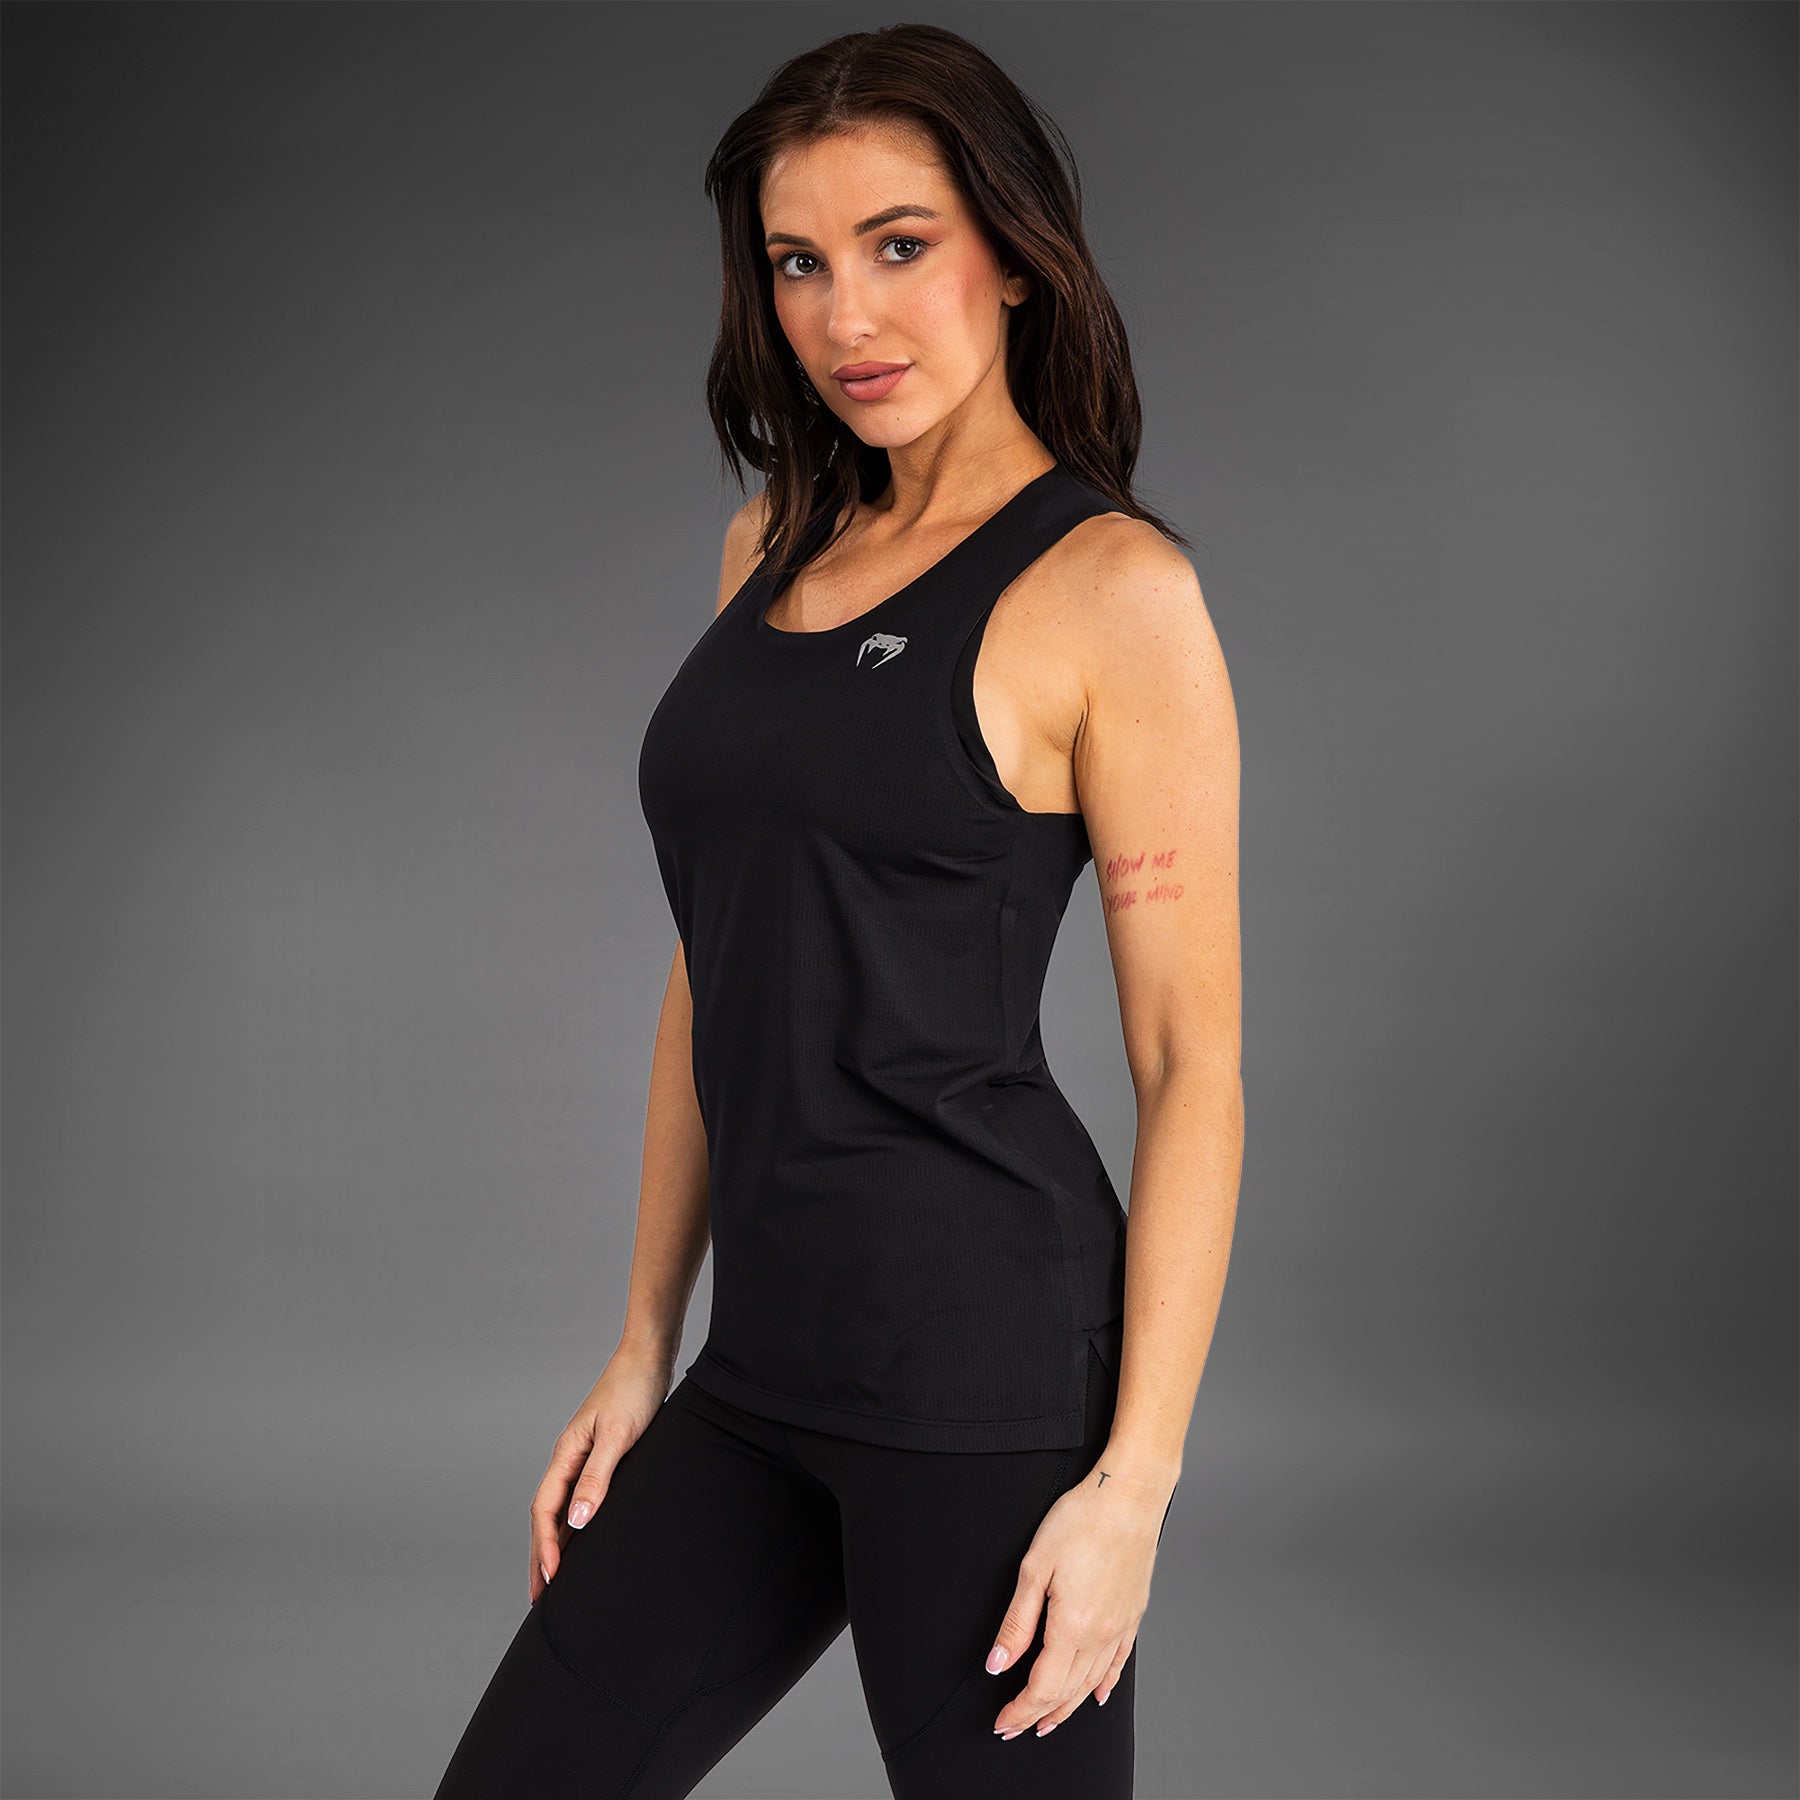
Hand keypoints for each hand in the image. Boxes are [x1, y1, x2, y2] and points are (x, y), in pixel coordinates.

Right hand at [528, 1343, 673, 1605]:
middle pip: (546, 1516)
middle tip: (539, 1598)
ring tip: (555, 1579)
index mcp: (566, 1454)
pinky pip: (579, 1498)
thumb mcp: (618, 1436)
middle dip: (540, 1556)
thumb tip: (576, 1522)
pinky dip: (575, 1524)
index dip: (545, 1547)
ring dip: (554, 1544)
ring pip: (561, 1509)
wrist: (650, 1357)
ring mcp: (583, 1457)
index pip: (545, 1510)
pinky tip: (583, 1539)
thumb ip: (597, 1478)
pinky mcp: (601, 1455)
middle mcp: (569, 1458)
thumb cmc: (635, 1391)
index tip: (550, 1582)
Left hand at [986, 1456, 1175, 1737]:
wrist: (1129, 1495)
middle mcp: (1100, 1635)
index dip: (1020, 1710)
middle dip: (1039, 1715)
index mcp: (1072, 1627)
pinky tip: (1097, 1695)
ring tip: (1048, 1721)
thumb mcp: (1035, 1567)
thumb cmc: (1081, 1520)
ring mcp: (1120, 1626)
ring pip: (1092, 1683)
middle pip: (1067, 1692)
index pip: (1042, 1688)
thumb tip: (998, 1663)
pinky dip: (1104, 1684)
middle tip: (1016, 1728)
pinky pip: (1118, 1662)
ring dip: (1068, 1707)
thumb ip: (1017, 1622)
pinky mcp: (1133, 1613)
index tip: (1002, 1722)